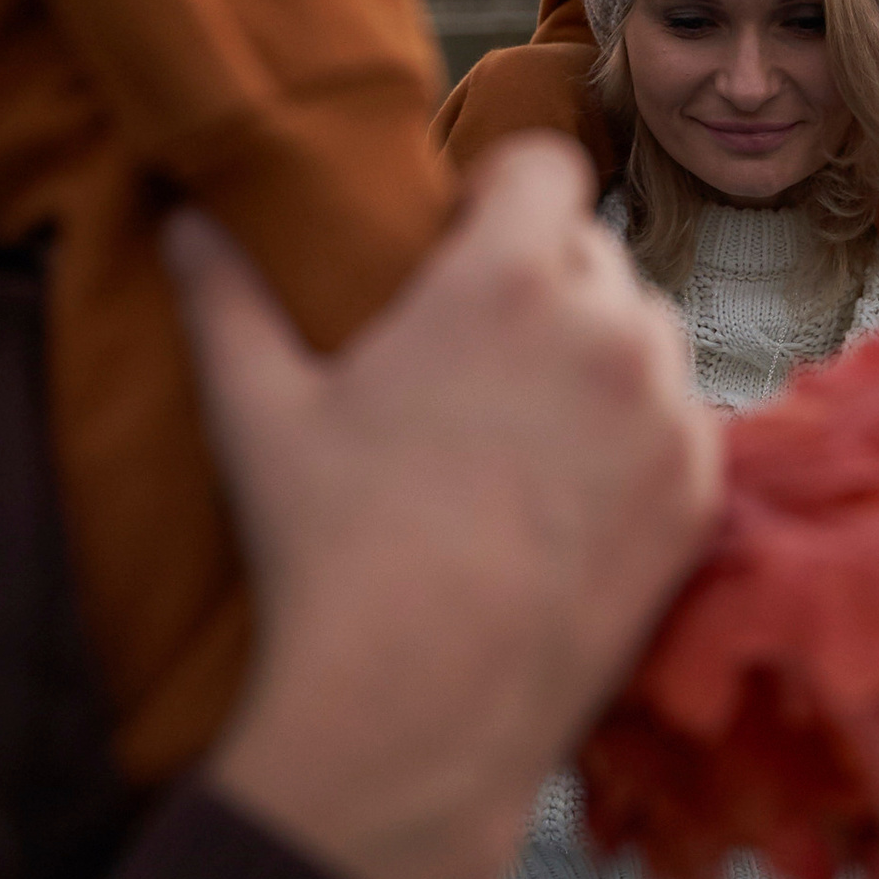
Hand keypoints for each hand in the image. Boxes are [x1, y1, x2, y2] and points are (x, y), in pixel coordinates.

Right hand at [172, 140, 720, 878]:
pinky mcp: (699, 495)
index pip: (547, 163)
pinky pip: (680, 421)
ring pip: (646, 334)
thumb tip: (180, 217)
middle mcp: (609, 326)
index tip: (464, 234)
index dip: (502, 190)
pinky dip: (637, 437)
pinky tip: (568, 489)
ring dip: (598, 355)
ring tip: (523, 426)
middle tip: (475, 353)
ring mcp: (668, 413)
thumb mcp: (257, 413)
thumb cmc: (329, 553)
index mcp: (506, 278)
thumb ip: (222, 294)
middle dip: (541, 280)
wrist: (415, 714)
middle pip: (593, 253)